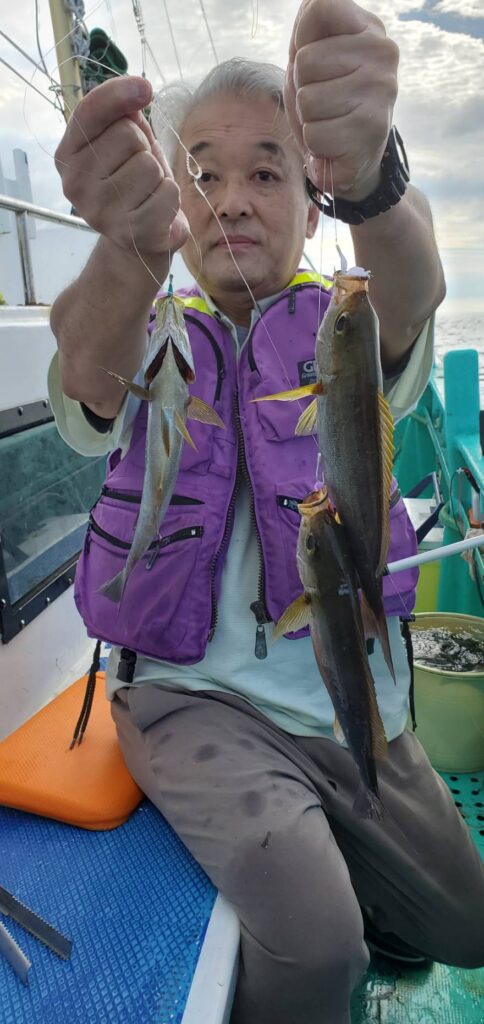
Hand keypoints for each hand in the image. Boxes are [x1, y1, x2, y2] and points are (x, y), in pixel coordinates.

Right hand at [54, 76, 188, 256]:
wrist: (139, 241)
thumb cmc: (133, 182)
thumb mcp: (124, 142)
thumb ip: (123, 113)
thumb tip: (139, 90)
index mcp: (67, 156)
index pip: (90, 110)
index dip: (119, 93)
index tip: (145, 88)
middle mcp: (75, 185)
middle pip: (128, 135)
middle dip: (144, 147)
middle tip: (138, 169)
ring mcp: (100, 212)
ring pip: (149, 165)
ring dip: (158, 174)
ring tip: (147, 191)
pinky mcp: (129, 232)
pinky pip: (167, 193)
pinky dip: (170, 197)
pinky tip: (157, 209)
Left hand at [284, 0, 398, 199]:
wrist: (353, 156)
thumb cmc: (328, 101)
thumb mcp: (313, 55)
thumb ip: (309, 25)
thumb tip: (312, 3)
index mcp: (368, 28)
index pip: (319, 7)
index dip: (302, 40)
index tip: (316, 64)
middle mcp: (383, 52)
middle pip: (304, 61)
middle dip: (303, 88)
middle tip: (324, 103)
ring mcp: (382, 88)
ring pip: (307, 100)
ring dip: (309, 119)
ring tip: (330, 122)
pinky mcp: (373, 127)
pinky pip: (314, 133)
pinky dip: (317, 145)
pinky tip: (336, 143)